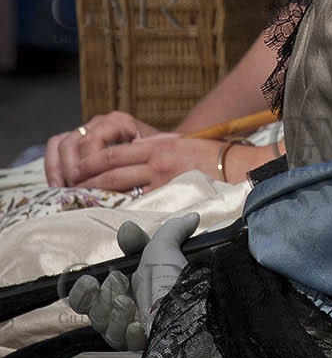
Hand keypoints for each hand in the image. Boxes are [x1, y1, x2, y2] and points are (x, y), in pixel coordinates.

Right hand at [46, 111, 157, 188]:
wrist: (163, 147)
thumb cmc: (159, 156)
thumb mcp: (154, 159)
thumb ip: (139, 167)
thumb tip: (125, 187)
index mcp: (120, 122)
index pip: (94, 142)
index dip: (87, 165)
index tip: (86, 185)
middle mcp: (101, 121)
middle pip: (75, 143)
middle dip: (72, 169)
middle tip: (74, 190)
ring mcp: (88, 127)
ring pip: (63, 143)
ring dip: (60, 169)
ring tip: (64, 190)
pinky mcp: (78, 136)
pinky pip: (56, 145)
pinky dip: (53, 164)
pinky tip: (57, 184)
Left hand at [62, 131, 255, 192]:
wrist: (236, 166)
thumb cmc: (209, 156)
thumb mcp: (178, 144)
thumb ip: (153, 149)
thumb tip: (128, 158)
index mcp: (157, 144)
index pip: (114, 153)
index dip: (91, 162)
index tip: (76, 171)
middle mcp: (157, 159)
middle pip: (112, 168)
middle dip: (87, 178)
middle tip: (69, 187)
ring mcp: (163, 177)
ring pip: (122, 185)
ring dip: (99, 193)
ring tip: (83, 200)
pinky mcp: (172, 194)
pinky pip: (142, 201)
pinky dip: (124, 207)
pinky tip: (112, 214)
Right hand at [66, 213, 198, 350]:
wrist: (201, 306)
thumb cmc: (182, 278)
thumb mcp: (172, 251)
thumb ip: (171, 232)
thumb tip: (192, 216)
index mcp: (128, 290)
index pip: (89, 297)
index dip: (82, 290)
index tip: (88, 279)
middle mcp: (130, 313)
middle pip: (96, 314)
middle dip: (101, 298)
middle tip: (117, 283)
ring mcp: (138, 331)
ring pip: (108, 330)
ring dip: (114, 315)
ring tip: (128, 303)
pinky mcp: (147, 346)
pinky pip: (125, 344)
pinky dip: (129, 333)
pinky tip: (138, 326)